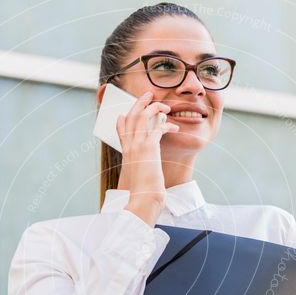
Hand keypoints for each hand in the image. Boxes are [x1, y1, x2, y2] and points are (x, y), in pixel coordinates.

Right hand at [116, 90, 179, 224]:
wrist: (143, 199)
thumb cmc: (143, 193)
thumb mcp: (138, 176)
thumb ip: (140, 166)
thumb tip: (144, 168)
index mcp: (126, 152)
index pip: (121, 128)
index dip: (124, 117)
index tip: (127, 112)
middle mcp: (129, 146)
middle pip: (131, 116)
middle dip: (140, 102)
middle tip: (149, 94)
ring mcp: (138, 146)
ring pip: (143, 117)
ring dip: (155, 107)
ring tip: (165, 105)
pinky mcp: (149, 148)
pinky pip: (158, 128)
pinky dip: (167, 125)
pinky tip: (174, 127)